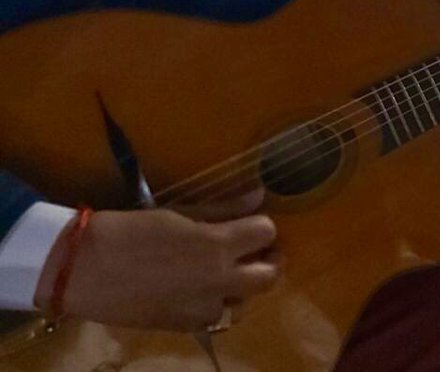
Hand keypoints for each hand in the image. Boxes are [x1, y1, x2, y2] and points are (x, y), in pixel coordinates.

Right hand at [36, 195, 278, 331]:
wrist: (85, 270)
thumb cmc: (131, 231)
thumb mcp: (179, 212)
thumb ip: (222, 209)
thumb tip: (258, 195)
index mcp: (218, 246)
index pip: (267, 232)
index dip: (262, 227)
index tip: (251, 225)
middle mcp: (219, 281)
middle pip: (270, 276)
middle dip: (268, 262)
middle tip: (253, 253)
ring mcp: (203, 309)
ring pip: (245, 303)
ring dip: (242, 289)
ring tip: (225, 274)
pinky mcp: (185, 328)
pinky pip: (216, 319)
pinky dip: (215, 306)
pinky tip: (199, 292)